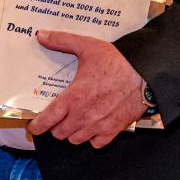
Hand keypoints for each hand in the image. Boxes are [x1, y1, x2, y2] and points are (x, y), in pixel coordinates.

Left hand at [27, 30, 145, 147]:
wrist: (145, 73)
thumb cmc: (117, 61)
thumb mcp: (87, 46)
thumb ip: (62, 41)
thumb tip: (42, 36)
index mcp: (73, 98)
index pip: (47, 120)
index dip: (38, 126)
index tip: (35, 126)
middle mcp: (83, 116)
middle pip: (59, 133)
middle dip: (56, 126)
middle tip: (58, 118)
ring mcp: (98, 125)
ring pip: (76, 140)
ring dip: (72, 133)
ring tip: (74, 122)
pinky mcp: (113, 130)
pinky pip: (96, 144)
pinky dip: (92, 139)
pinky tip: (93, 127)